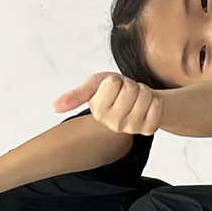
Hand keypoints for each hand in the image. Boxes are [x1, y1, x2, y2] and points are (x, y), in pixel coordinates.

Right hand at [53, 72, 167, 135]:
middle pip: (131, 89)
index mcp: (98, 112)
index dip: (116, 81)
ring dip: (144, 91)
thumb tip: (54, 107)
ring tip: (137, 98)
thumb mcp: (93, 85)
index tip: (114, 88)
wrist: (137, 100)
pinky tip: (147, 106)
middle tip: (127, 92)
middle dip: (131, 85)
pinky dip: (156, 100)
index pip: (113, 84)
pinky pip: (157, 106)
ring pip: (146, 96)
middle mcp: (114, 124)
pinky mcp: (148, 130)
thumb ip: (75, 95)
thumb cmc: (114, 91)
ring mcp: (132, 129)